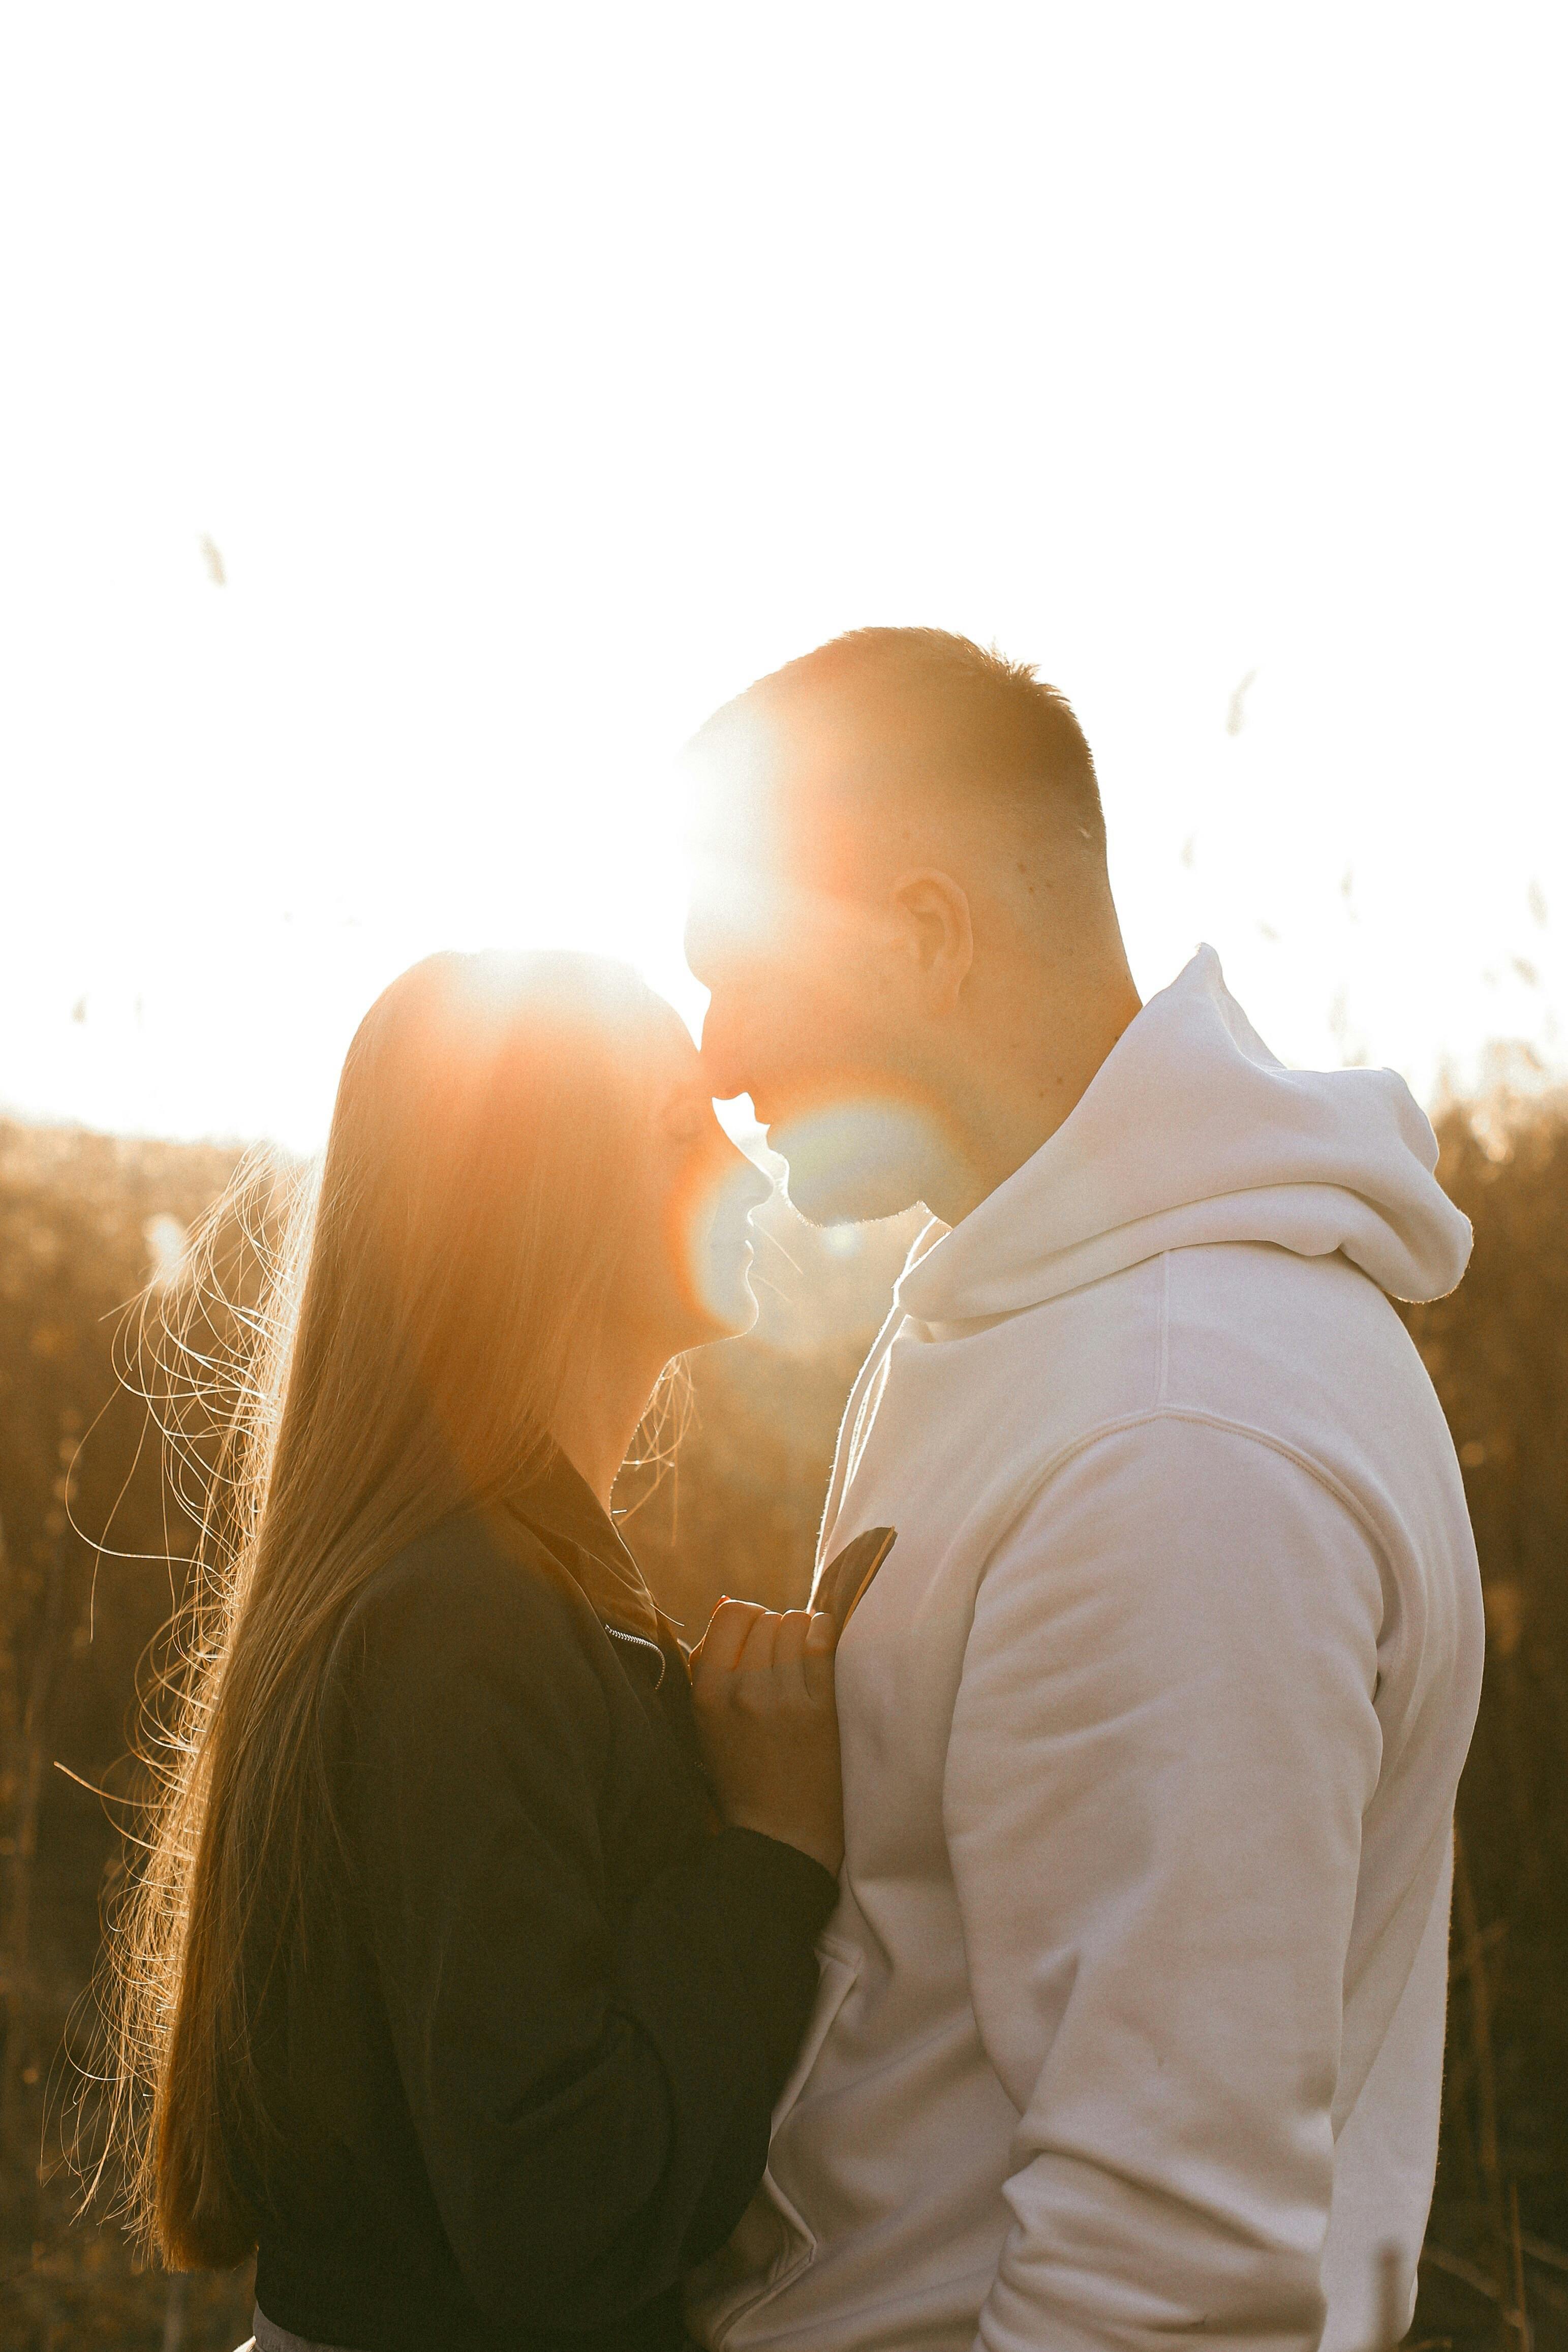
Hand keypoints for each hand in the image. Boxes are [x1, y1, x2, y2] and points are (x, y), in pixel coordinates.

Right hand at [690, 1601, 842, 1877]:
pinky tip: (822, 1644)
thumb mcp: (707, 1723)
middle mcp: (741, 1691)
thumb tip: (725, 1600)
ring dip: (801, 1631)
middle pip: (766, 1618)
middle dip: (776, 1628)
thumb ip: (707, 1663)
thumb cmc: (743, 1775)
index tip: (757, 1635)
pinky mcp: (819, 1709)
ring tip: (802, 1656)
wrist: (781, 1834)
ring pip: (794, 1623)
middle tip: (783, 1656)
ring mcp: (781, 1699)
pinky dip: (823, 1631)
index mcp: (707, 1694)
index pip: (730, 1614)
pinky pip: (821, 1640)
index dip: (748, 1617)